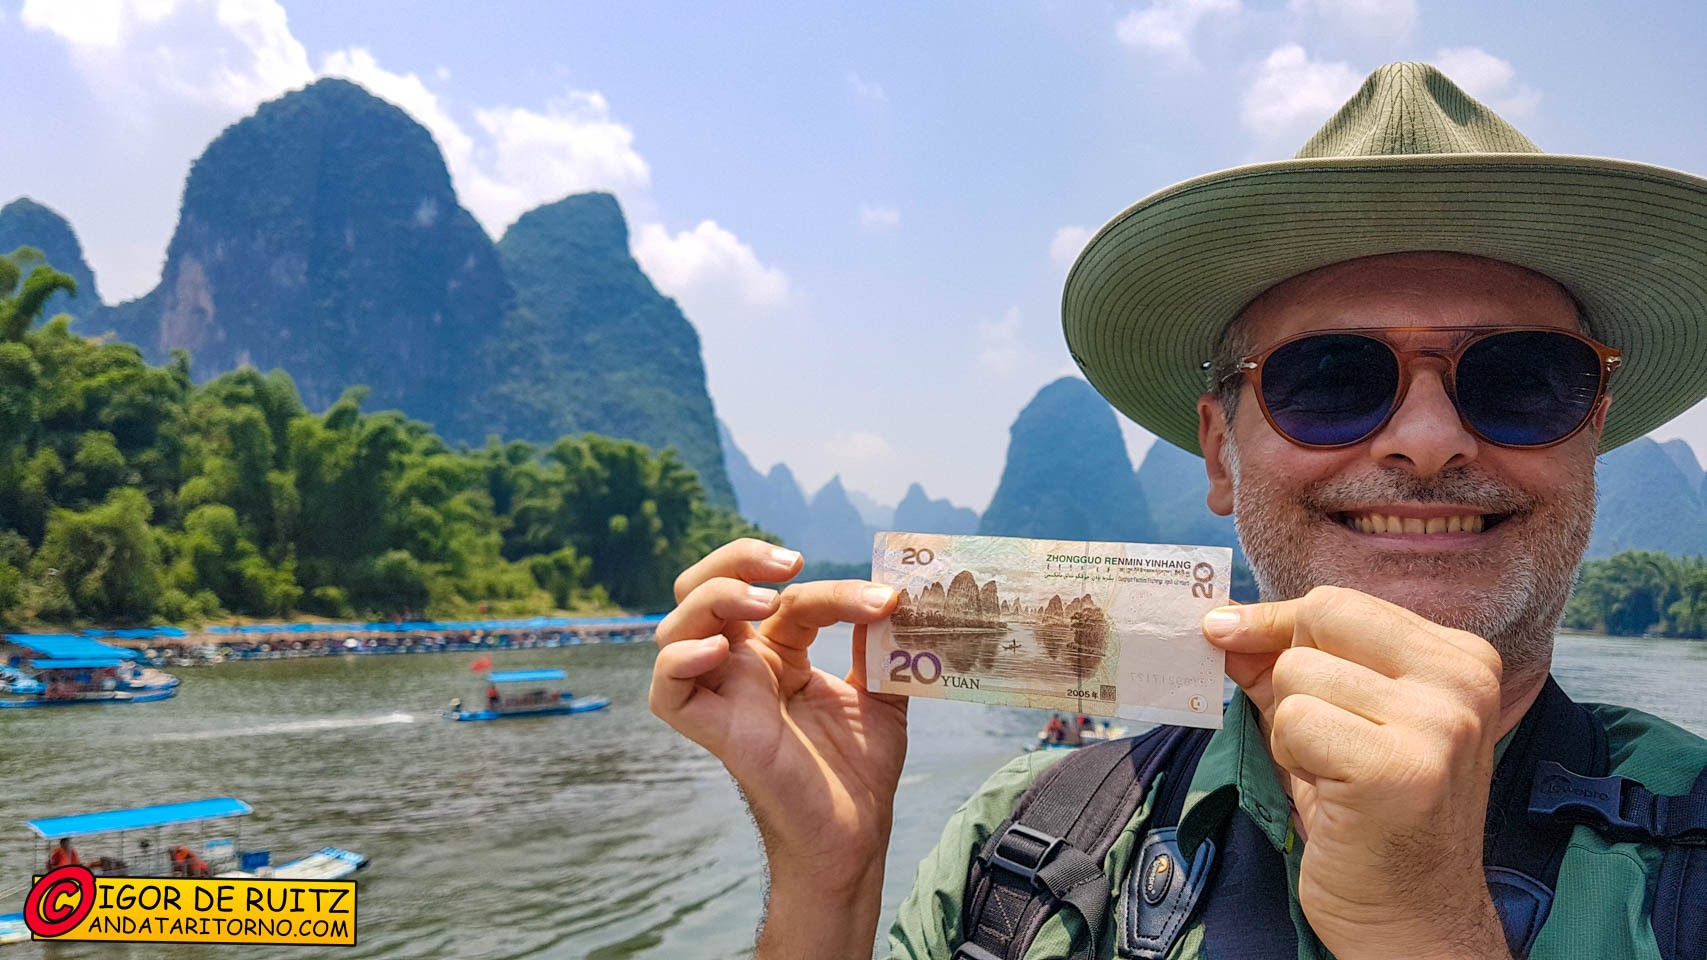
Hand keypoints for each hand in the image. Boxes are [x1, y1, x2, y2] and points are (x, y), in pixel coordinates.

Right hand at [649, 539, 905, 956]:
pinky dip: (680, 660)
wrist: (856, 836)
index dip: (832, 589)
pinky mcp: (714, 731)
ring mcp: (722, 696)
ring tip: (764, 602)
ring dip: (713, 598)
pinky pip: (668, 691)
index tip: (884, 600)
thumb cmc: (860, 770)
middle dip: (735, 560)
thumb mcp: (880, 690)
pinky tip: (719, 650)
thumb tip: (896, 590)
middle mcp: (740, 667)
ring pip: (674, 627)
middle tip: (788, 563)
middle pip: (702, 589)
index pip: (785, 596)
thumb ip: (879, 641)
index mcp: (775, 652)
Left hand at [1202, 586, 1510, 959]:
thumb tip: (1220, 621)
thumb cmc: (1367, 813)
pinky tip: (1331, 796)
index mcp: (1461, 659)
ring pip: (1298, 672)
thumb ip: (1282, 662)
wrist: (1411, 914)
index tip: (1235, 638)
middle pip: (1319, 619)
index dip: (1278, 625)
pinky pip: (1293, 721)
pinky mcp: (1397, 768)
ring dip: (1291, 730)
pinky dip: (1292, 758)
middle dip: (1291, 674)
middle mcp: (1463, 682)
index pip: (1339, 602)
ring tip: (1333, 773)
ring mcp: (1438, 724)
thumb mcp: (1333, 717)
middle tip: (1319, 736)